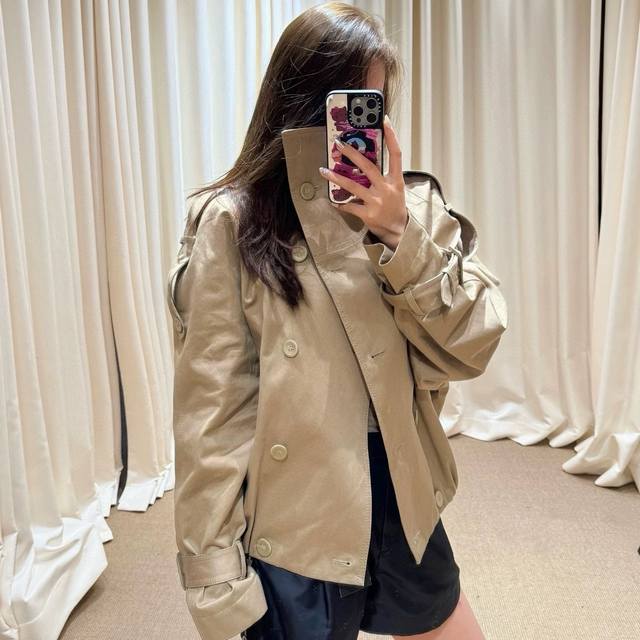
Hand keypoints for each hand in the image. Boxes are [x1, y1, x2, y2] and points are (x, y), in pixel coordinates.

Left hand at [318, 114, 407, 249]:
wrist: (398, 231)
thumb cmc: (395, 206)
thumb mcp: (395, 188)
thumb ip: (383, 175)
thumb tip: (363, 161)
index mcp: (396, 180)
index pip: (396, 154)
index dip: (392, 136)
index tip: (384, 121)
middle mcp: (386, 189)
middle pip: (368, 166)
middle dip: (352, 154)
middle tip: (339, 144)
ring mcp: (376, 202)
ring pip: (352, 186)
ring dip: (336, 178)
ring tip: (323, 170)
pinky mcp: (367, 214)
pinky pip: (349, 206)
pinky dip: (340, 203)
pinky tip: (333, 201)